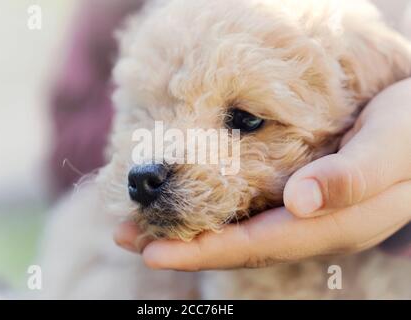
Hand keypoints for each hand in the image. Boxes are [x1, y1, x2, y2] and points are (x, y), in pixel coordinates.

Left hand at [114, 78, 410, 270]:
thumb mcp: (394, 143)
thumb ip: (354, 174)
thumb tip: (301, 200)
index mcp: (333, 222)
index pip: (258, 244)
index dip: (205, 250)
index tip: (154, 252)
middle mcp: (312, 226)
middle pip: (239, 244)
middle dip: (182, 245)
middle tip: (127, 236)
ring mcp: (304, 215)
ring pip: (239, 230)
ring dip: (189, 230)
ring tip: (141, 224)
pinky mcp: (298, 197)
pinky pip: (249, 211)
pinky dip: (212, 211)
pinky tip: (188, 204)